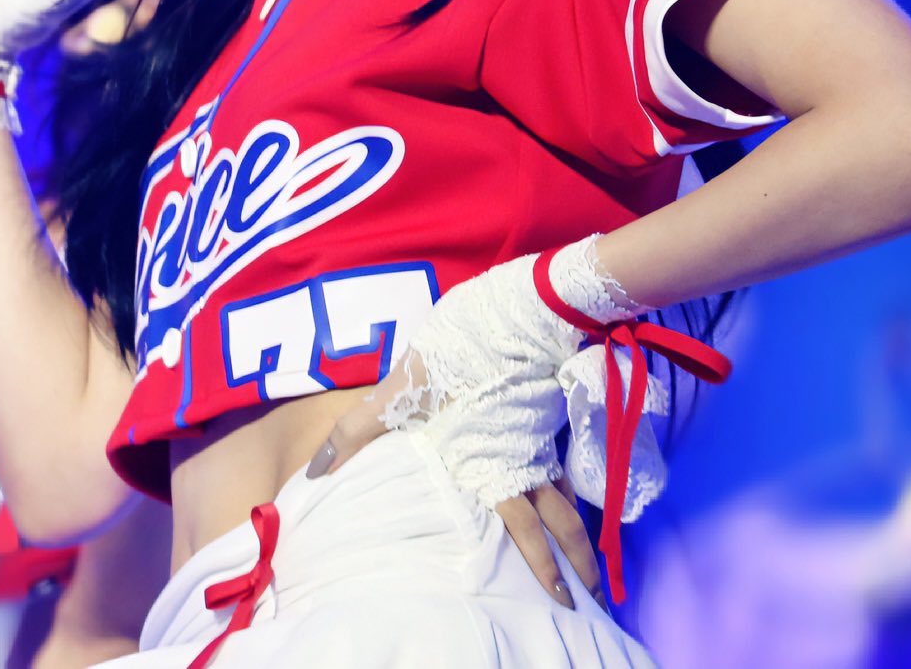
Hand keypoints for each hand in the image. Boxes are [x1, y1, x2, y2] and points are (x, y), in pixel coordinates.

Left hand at [314, 375, 601, 609]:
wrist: (516, 309)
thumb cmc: (453, 354)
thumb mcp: (397, 392)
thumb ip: (356, 433)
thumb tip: (315, 473)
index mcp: (488, 465)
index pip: (521, 527)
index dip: (542, 565)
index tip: (558, 597)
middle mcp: (523, 462)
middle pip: (558, 521)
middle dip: (573, 563)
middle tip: (590, 601)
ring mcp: (541, 440)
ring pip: (569, 498)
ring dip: (581, 535)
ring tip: (595, 571)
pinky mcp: (550, 416)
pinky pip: (565, 466)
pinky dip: (573, 494)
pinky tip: (575, 506)